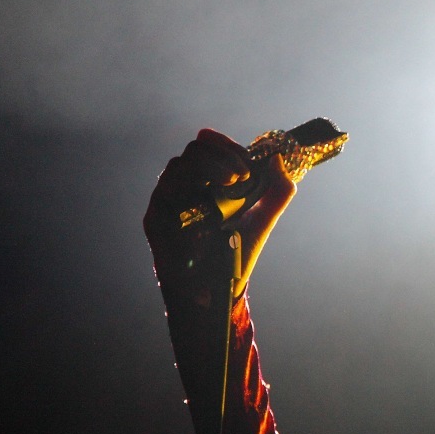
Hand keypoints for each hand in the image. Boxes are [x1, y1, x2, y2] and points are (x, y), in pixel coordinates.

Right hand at [144, 128, 296, 308]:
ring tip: (233, 182)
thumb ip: (277, 191)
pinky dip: (188, 188)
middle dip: (221, 155)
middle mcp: (185, 187)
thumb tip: (279, 160)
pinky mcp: (156, 219)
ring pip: (178, 165)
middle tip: (241, 174)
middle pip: (194, 150)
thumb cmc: (235, 253)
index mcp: (206, 182)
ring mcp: (168, 201)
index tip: (248, 160)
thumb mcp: (262, 219)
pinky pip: (164, 192)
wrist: (217, 289)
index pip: (208, 147)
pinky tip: (210, 200)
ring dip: (209, 167)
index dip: (226, 145)